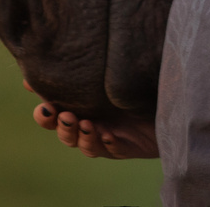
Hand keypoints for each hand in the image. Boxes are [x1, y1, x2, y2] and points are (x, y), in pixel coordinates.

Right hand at [25, 79, 158, 158]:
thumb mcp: (106, 70)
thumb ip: (81, 66)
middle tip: (66, 116)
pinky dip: (109, 144)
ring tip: (87, 124)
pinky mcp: (127, 147)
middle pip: (67, 135)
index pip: (52, 118)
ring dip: (84, 137)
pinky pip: (115, 150)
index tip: (45, 106)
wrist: (165, 99)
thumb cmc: (131, 79)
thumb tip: (45, 59)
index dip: (44, 116)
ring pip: (87, 146)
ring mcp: (107, 138)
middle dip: (63, 128)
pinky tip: (109, 135)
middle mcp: (90, 125)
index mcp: (80, 107)